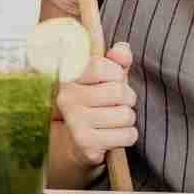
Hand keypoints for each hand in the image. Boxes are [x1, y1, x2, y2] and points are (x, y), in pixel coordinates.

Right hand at [53, 42, 138, 168]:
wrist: (73, 141)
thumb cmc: (93, 103)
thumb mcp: (102, 78)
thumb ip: (115, 61)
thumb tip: (123, 49)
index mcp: (68, 78)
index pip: (101, 66)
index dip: (116, 74)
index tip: (112, 80)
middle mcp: (66, 98)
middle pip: (119, 92)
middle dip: (127, 99)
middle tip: (116, 104)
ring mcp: (74, 122)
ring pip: (126, 115)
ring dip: (127, 119)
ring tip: (113, 120)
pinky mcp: (86, 143)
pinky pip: (127, 135)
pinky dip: (127, 136)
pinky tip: (113, 135)